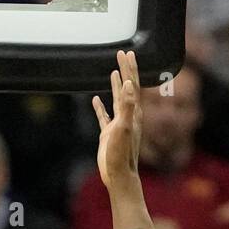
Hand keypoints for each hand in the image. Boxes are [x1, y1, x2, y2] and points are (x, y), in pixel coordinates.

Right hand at [92, 49, 142, 190]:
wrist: (119, 175)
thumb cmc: (122, 154)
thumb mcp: (124, 128)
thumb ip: (128, 107)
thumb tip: (130, 85)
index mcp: (133, 112)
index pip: (132, 84)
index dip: (129, 68)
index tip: (126, 53)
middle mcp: (127, 116)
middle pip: (127, 87)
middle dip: (125, 70)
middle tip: (123, 54)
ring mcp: (117, 124)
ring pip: (117, 100)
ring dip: (116, 85)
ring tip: (113, 72)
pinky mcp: (108, 134)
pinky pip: (104, 116)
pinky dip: (100, 107)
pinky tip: (95, 100)